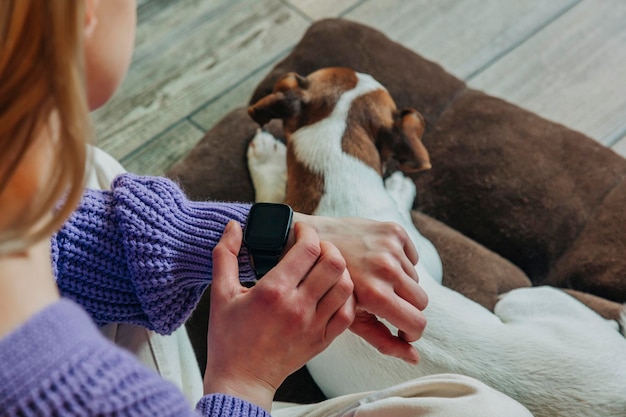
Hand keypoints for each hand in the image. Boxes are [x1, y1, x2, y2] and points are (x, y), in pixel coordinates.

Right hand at [204, 221, 355, 410]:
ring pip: (346, 286)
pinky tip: (332, 291)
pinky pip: (348, 313)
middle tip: (315, 247)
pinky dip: (346, 297)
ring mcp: (314, 325)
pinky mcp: (322, 340)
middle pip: (334, 263)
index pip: (308, 249)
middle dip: (327, 247)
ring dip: (339, 271)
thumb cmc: (228, 337)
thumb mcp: (221, 293)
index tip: (300, 230)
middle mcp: (298, 306)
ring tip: (324, 268)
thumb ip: (225, 255)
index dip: (308, 232)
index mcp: (273, 291)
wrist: (240, 379)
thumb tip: (232, 226)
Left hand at [293, 213, 427, 363]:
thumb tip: (414, 358)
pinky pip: (413, 257)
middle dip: (408, 308)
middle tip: (387, 305)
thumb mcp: (350, 318)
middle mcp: (386, 269)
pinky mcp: (393, 230)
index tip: (401, 329)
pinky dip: (401, 262)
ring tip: (376, 281)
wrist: (313, 243)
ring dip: (401, 284)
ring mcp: (391, 247)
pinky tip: (378, 263)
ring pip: (416, 279)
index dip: (412, 331)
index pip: (418, 323)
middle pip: (422, 301)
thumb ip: (383, 340)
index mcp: (376, 294)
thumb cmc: (327, 287)